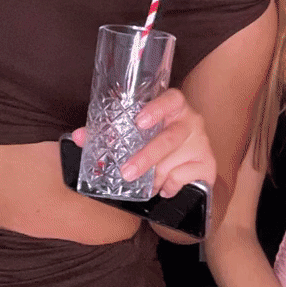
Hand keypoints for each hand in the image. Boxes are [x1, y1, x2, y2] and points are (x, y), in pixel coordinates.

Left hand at [71, 88, 215, 198]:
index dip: (157, 108)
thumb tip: (79, 137)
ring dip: (154, 177)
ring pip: (172, 162)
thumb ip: (109, 134)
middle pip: (170, 137)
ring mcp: (201, 143)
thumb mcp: (138, 136)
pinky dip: (168, 186)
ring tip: (146, 184)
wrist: (189, 169)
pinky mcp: (207, 165)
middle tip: (126, 172)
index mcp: (174, 108)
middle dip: (146, 157)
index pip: (172, 98)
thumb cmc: (157, 144)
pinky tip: (164, 187)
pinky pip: (182, 178)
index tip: (140, 120)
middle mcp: (191, 122)